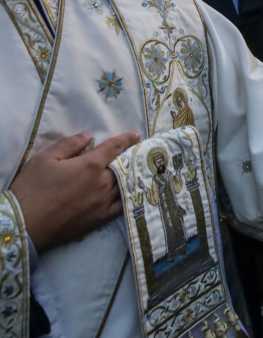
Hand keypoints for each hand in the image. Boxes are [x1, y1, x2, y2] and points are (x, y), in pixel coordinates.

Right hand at [10, 131, 140, 250]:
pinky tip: (132, 193)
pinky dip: (130, 197)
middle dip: (131, 158)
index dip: (126, 139)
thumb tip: (89, 135)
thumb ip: (69, 145)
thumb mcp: (45, 159)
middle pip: (124, 167)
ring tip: (139, 171)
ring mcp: (104, 202)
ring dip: (133, 176)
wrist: (25, 224)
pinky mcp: (101, 219)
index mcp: (90, 166)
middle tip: (138, 153)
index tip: (136, 135)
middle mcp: (103, 183)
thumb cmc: (32, 189)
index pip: (114, 148)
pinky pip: (123, 206)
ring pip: (126, 185)